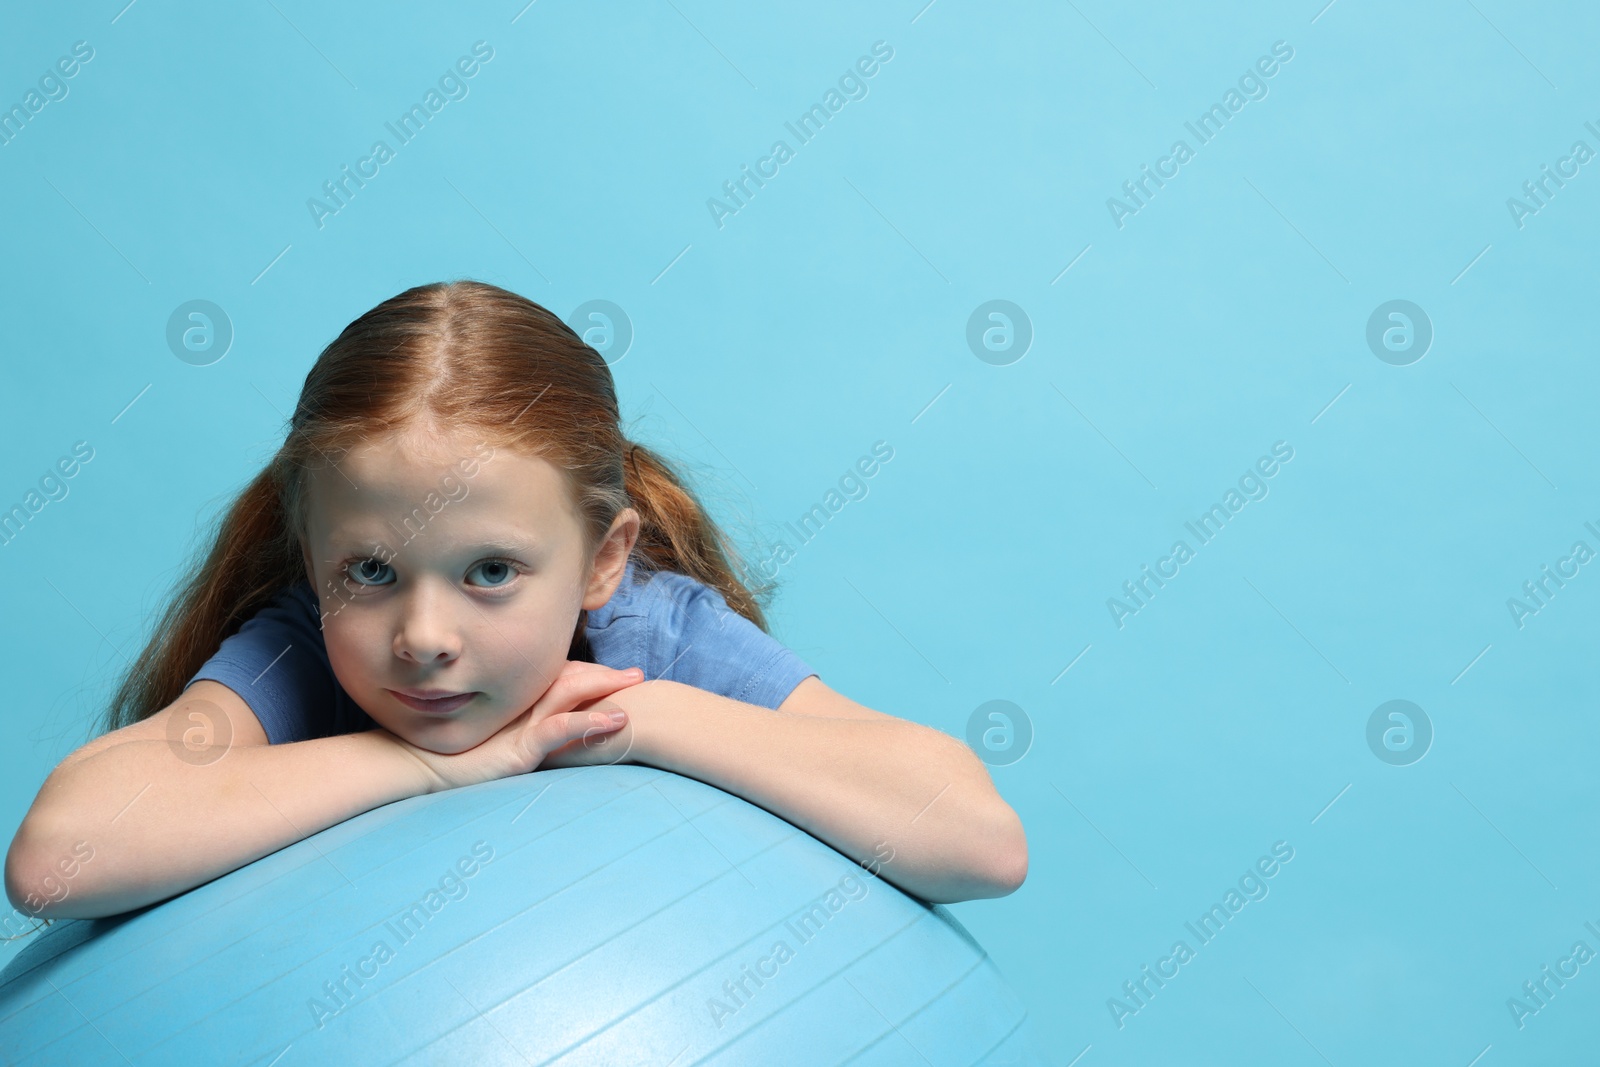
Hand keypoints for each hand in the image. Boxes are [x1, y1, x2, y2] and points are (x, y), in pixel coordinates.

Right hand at [388, 660, 644, 792]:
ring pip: (570, 695)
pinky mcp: (519, 748)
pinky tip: (616, 722)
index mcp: (517, 704)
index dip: (590, 674)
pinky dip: (590, 724)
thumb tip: (544, 736)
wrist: (415, 770)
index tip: (618, 673)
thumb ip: (516, 734)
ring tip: (634, 685)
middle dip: (605, 675)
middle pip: (571, 680)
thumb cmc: (449, 758)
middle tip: (636, 673)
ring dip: (606, 689)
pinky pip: (560, 730)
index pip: (561, 679)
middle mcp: (521, 707)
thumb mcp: (491, 742)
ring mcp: (521, 725)